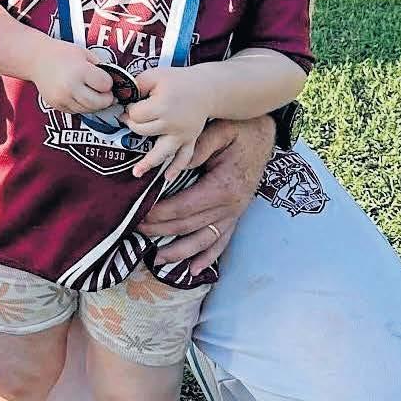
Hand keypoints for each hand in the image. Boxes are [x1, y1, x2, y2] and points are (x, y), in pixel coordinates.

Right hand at [28, 37, 115, 115]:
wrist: (36, 59)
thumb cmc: (62, 53)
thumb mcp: (84, 53)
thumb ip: (100, 67)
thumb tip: (114, 82)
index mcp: (80, 71)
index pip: (105, 85)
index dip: (109, 83)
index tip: (106, 79)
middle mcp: (71, 86)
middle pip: (99, 102)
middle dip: (106, 99)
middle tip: (107, 93)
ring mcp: (62, 98)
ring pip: (88, 110)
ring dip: (95, 104)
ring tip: (94, 94)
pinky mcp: (57, 105)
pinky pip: (76, 111)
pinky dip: (82, 106)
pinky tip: (80, 95)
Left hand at [125, 65, 217, 179]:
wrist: (207, 88)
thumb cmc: (177, 80)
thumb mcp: (153, 75)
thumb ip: (135, 85)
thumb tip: (119, 96)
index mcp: (163, 106)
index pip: (135, 115)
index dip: (128, 109)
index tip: (131, 103)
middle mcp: (172, 123)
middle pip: (143, 131)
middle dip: (133, 125)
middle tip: (131, 117)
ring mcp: (182, 135)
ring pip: (162, 151)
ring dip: (148, 163)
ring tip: (136, 173)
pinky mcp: (190, 140)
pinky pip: (184, 157)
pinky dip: (177, 168)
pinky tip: (167, 178)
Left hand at [140, 114, 277, 266]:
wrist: (265, 134)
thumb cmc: (240, 130)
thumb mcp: (220, 131)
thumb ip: (197, 147)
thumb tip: (173, 167)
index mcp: (223, 187)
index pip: (185, 207)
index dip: (160, 214)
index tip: (139, 215)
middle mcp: (230, 206)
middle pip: (189, 226)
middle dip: (161, 231)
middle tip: (135, 231)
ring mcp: (234, 213)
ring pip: (204, 240)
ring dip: (180, 251)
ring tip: (157, 258)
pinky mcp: (236, 215)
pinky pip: (222, 241)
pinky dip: (208, 257)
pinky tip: (194, 269)